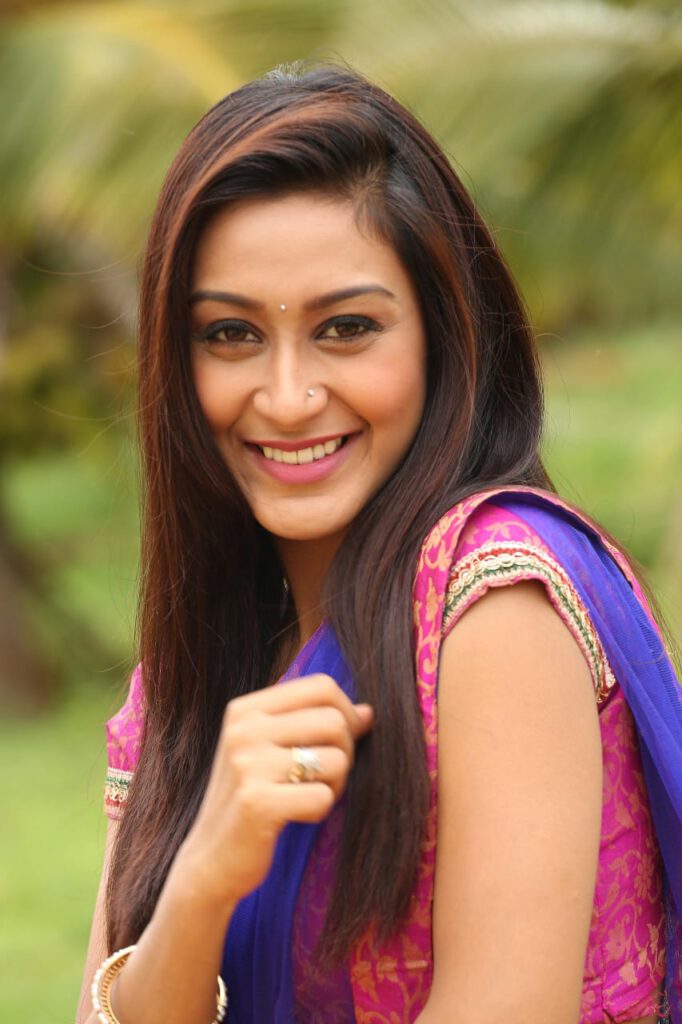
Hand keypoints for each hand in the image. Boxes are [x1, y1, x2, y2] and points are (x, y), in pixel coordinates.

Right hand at [172, 674, 373, 909]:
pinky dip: (319, 810)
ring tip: (307, 796)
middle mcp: (244, 730)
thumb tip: (368, 712)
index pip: (321, 686)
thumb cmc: (251, 799)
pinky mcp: (258, 803)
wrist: (210, 859)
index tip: (343, 740)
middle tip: (326, 778)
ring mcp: (248, 765)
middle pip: (334, 721)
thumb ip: (313, 724)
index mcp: (246, 709)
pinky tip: (295, 817)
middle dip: (345, 752)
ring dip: (334, 784)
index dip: (346, 711)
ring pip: (335, 759)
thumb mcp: (271, 751)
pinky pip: (323, 797)